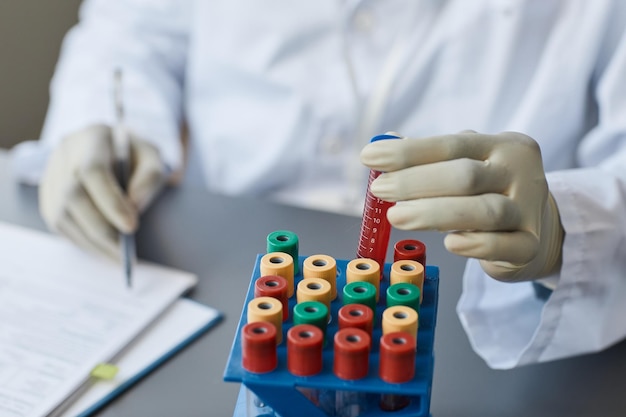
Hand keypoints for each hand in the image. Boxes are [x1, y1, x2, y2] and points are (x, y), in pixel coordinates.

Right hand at [40, 124, 165, 260]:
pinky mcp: (47, 195)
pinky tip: (102, 251)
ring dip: (90, 242)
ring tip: (117, 259)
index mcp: (93, 137)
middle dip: (101, 229)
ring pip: (61, 214)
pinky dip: (81, 241)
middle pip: (73, 196)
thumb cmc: (135, 154)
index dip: (110, 202)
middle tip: (124, 254)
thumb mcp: (153, 156)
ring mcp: (51, 174)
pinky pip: (59, 224)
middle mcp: (65, 153)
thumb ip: (150, 176)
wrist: (111, 147)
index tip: (131, 228)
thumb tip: (135, 206)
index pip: (93, 171)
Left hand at [360, 131, 563, 281]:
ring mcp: (529, 210)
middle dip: (415, 182)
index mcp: (501, 146)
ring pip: (483, 211)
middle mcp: (520, 172)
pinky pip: (502, 246)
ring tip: (396, 217)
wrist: (540, 228)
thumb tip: (384, 143)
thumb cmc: (489, 192)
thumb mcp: (467, 165)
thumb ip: (430, 158)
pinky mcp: (530, 246)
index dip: (408, 152)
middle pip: (465, 176)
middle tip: (379, 190)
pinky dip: (475, 245)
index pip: (450, 145)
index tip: (369, 157)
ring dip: (434, 214)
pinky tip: (450, 244)